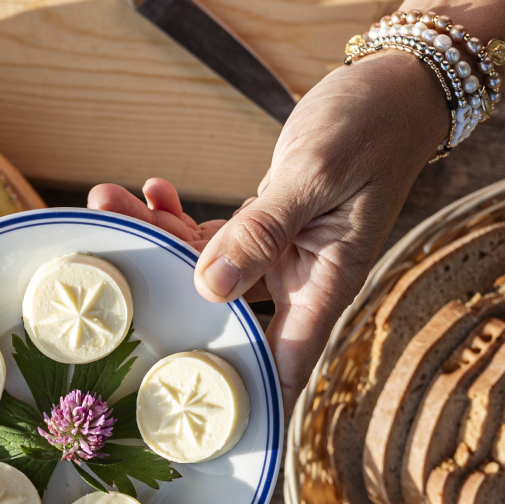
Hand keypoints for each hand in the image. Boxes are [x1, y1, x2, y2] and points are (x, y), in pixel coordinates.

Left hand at [90, 52, 445, 401]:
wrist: (396, 88)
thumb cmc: (373, 128)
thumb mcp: (314, 175)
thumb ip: (261, 232)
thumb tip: (210, 288)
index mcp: (327, 282)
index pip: (285, 364)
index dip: (244, 396)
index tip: (189, 415)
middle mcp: (302, 278)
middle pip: (225, 312)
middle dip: (166, 297)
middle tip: (108, 263)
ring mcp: (283, 253)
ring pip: (208, 268)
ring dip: (159, 238)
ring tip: (109, 201)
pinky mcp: (269, 226)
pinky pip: (214, 236)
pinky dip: (180, 216)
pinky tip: (153, 191)